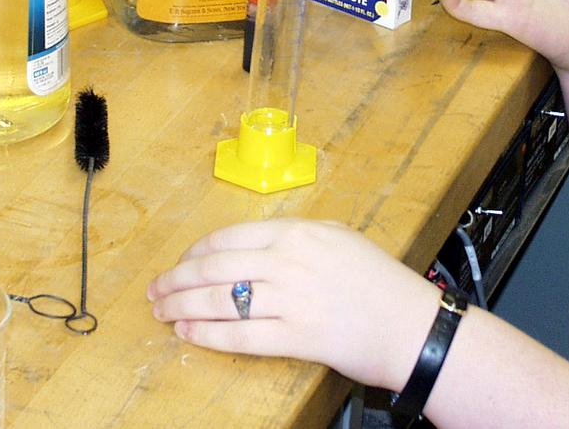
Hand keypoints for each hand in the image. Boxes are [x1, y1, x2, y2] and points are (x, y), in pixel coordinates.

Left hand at [148, 219, 438, 389]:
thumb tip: (255, 246)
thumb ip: (296, 237)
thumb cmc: (380, 282)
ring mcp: (291, 298)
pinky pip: (240, 336)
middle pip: (214, 267)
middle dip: (176, 279)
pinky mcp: (297, 336)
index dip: (194, 252)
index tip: (180, 262)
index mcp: (297, 232)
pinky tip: (189, 334)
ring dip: (183, 306)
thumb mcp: (338, 238)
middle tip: (156, 289)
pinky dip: (208, 335)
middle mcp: (289, 260)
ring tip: (163, 312)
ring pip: (220, 300)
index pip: (228, 238)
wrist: (412, 324)